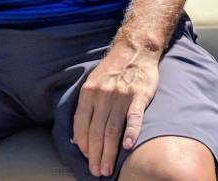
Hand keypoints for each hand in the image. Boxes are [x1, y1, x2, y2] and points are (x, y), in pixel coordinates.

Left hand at [72, 47, 159, 177]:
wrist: (135, 49)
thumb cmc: (113, 70)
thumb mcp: (93, 83)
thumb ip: (87, 107)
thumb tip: (79, 137)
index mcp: (88, 93)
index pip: (81, 125)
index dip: (83, 145)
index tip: (87, 160)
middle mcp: (102, 95)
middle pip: (96, 131)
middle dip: (96, 155)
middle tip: (97, 172)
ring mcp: (121, 95)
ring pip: (112, 129)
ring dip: (109, 152)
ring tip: (107, 168)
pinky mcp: (139, 95)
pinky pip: (134, 116)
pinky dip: (131, 132)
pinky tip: (127, 146)